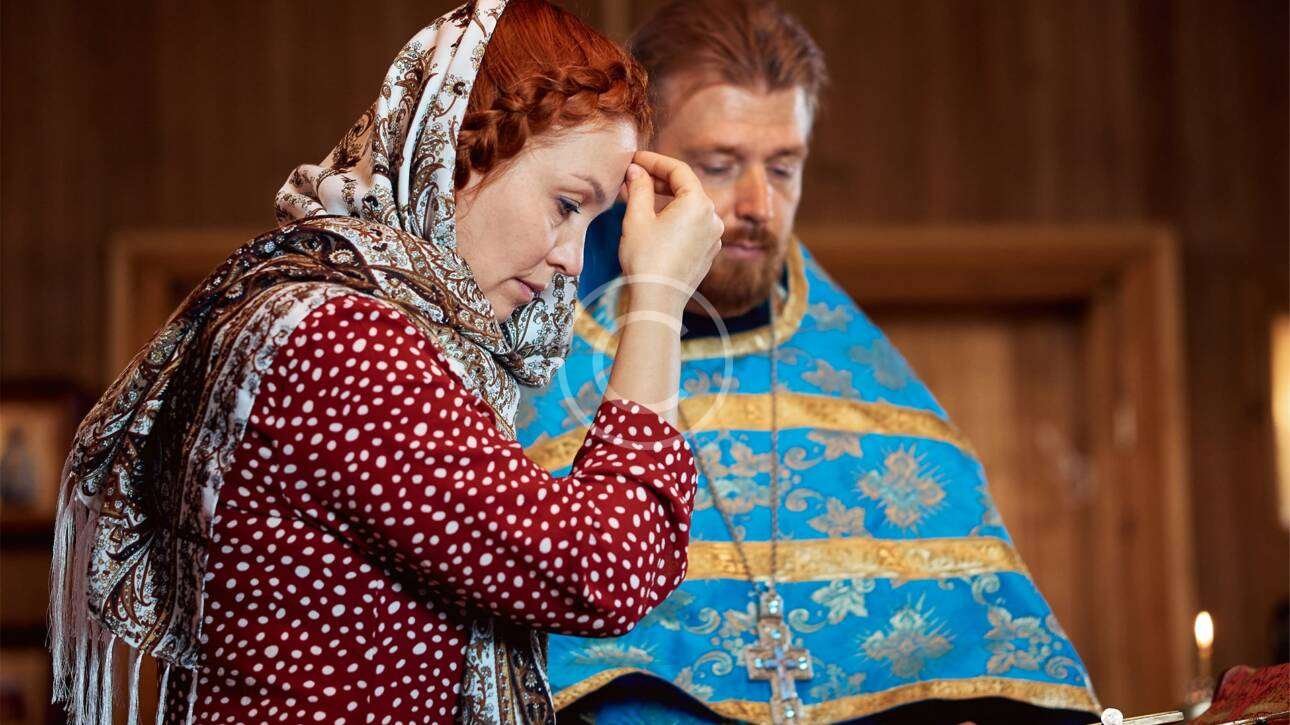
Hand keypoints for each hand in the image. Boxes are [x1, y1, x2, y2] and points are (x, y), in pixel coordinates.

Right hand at [618, 151, 722, 313]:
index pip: (678, 170)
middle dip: (659, 181)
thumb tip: (636, 171)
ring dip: (666, 200)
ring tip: (639, 199)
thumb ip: (639, 188)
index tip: (635, 160)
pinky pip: (692, 226)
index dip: (654, 161)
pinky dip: (675, 219)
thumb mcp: (637, 218)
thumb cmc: (646, 259)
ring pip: (689, 208)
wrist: (658, 300)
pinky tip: (654, 222)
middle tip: (633, 178)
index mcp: (698, 204)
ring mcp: (714, 236)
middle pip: (686, 188)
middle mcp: (713, 217)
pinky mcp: (708, 252)